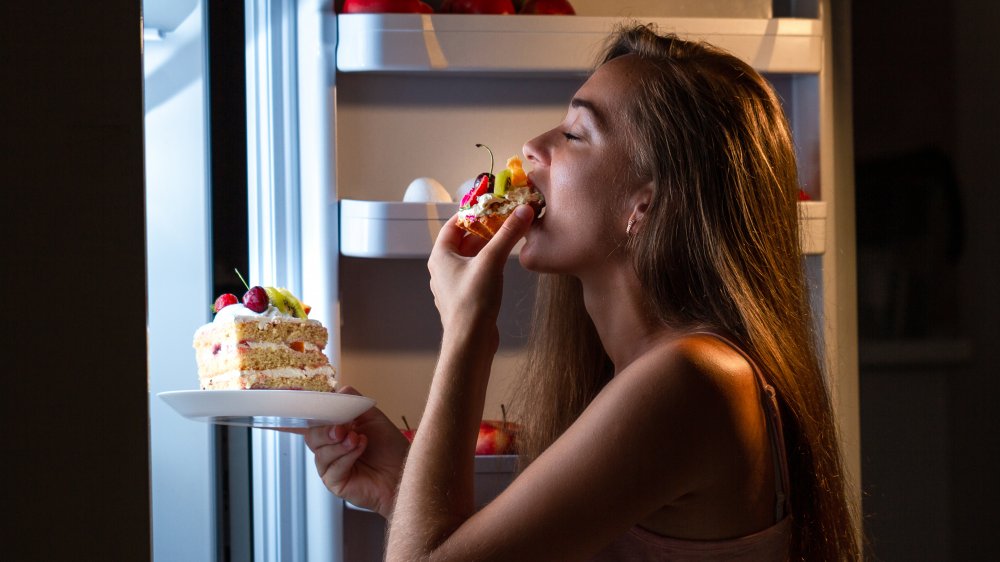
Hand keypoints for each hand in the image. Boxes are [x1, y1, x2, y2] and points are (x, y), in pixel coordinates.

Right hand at [296, 386, 409, 517]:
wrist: (403, 469)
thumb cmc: (389, 446)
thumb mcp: (371, 417)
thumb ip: (353, 403)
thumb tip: (338, 390)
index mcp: (334, 432)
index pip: (315, 422)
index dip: (317, 416)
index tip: (325, 410)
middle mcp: (328, 449)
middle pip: (312, 437)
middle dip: (326, 431)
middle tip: (343, 429)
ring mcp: (330, 467)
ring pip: (320, 454)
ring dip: (340, 445)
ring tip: (358, 439)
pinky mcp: (335, 483)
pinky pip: (332, 469)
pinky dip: (346, 457)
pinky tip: (360, 449)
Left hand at [429, 205, 534, 333]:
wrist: (470, 342)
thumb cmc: (472, 303)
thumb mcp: (492, 261)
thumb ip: (508, 234)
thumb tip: (522, 211)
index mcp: (440, 256)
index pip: (453, 225)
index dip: (472, 213)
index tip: (491, 206)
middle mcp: (443, 269)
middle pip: (464, 240)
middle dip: (485, 230)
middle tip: (505, 220)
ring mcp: (453, 284)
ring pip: (471, 257)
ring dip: (488, 247)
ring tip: (508, 238)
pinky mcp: (465, 297)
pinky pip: (476, 273)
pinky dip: (489, 264)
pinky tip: (504, 264)